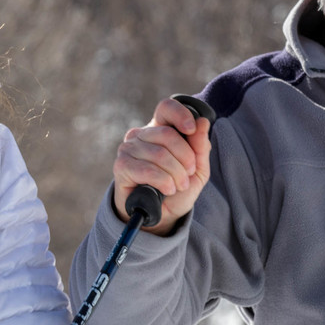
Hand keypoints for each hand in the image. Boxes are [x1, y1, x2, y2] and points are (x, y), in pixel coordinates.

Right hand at [112, 96, 211, 235]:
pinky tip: (167, 189)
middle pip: (168, 134)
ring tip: (178, 186)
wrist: (161, 216)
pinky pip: (147, 169)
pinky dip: (163, 181)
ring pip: (159, 154)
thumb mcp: (197, 169)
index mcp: (160, 129)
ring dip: (176, 174)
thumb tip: (203, 122)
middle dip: (185, 158)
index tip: (192, 130)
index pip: (166, 108)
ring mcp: (128, 148)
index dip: (181, 115)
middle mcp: (141, 135)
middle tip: (188, 175)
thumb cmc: (177, 189)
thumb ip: (200, 147)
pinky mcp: (121, 166)